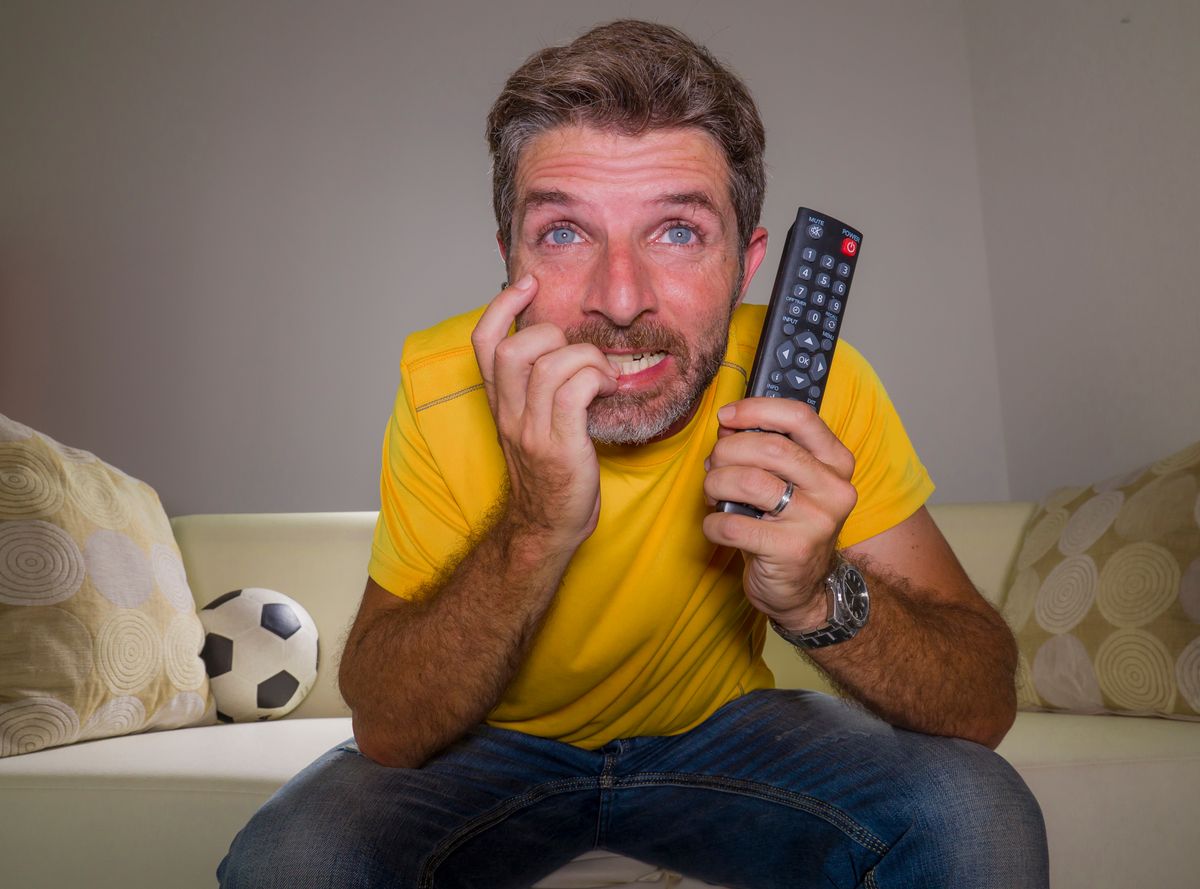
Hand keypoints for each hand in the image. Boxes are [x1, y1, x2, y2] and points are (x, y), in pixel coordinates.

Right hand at [471, 275, 619, 550]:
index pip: (483, 343)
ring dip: (586, 358)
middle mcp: (509, 414)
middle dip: (551, 333)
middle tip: (575, 351)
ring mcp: (532, 430)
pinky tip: (608, 390)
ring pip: (550, 364)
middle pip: (512, 348)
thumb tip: (559, 347)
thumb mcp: (531, 424)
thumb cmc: (549, 474)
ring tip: (602, 375)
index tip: (527, 285)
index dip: (501, 306)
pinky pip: (575, 391)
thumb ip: (535, 388)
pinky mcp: (560, 446)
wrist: (547, 527)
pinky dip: (597, 379)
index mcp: (500, 404)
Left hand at [702, 398, 857, 629]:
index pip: (800, 417)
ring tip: (712, 494)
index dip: (756, 410)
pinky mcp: (791, 550)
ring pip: (748, 482)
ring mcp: (816, 521)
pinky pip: (733, 524)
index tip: (726, 416)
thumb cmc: (788, 525)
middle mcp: (833, 489)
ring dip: (716, 484)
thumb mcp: (790, 483)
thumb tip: (728, 427)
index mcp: (836, 462)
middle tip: (713, 465)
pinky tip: (717, 526)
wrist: (803, 589)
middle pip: (769, 448)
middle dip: (727, 452)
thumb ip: (766, 450)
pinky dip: (713, 523)